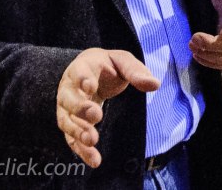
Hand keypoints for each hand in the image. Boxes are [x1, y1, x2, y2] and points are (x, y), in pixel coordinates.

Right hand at [56, 48, 159, 167]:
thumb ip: (136, 71)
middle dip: (80, 107)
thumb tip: (155, 84)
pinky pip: (72, 138)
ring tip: (92, 140)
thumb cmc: (108, 66)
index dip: (82, 79)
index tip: (90, 87)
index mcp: (82, 67)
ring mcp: (67, 107)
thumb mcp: (123, 62)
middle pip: (68, 98)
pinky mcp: (70, 123)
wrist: (92, 72)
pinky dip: (81, 150)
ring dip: (78, 131)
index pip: (79, 72)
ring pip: (67, 120)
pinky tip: (94, 160)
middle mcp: (69, 87)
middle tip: (96, 115)